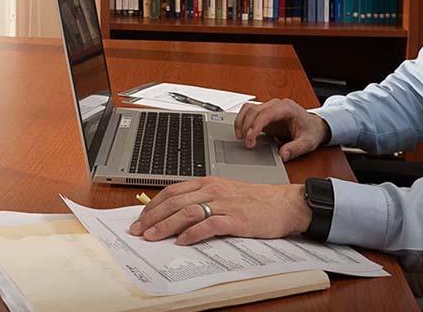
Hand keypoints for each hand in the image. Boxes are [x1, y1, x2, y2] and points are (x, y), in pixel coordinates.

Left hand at [128, 176, 311, 244]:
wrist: (285, 203)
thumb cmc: (257, 201)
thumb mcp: (226, 194)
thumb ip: (204, 200)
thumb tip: (178, 214)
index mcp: (210, 182)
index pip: (174, 190)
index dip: (154, 204)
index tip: (140, 218)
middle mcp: (214, 190)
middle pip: (176, 201)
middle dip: (153, 216)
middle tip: (138, 230)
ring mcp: (225, 203)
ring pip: (188, 211)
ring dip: (167, 225)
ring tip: (152, 237)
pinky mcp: (237, 218)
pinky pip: (210, 224)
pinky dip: (193, 233)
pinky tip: (183, 241)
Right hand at [234, 98, 329, 161]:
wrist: (314, 126)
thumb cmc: (311, 131)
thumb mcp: (307, 142)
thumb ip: (295, 149)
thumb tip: (283, 154)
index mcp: (287, 108)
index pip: (266, 113)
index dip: (255, 125)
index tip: (249, 138)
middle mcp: (277, 105)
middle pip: (255, 110)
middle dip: (247, 127)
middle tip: (248, 144)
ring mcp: (270, 107)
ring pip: (249, 109)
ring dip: (242, 122)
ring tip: (241, 138)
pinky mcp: (265, 113)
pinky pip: (249, 112)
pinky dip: (242, 121)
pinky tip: (242, 132)